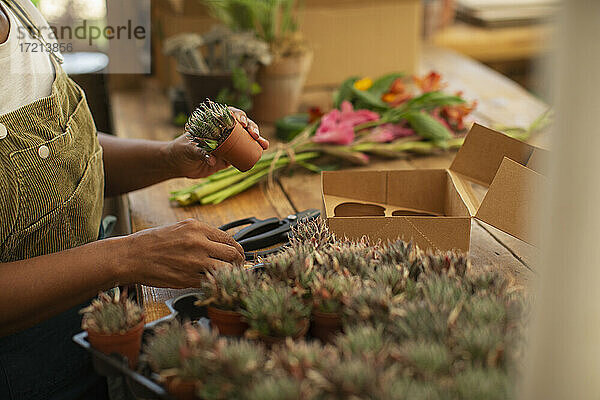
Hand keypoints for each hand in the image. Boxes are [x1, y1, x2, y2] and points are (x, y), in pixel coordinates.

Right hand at [121, 219, 244, 287]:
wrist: (131, 256)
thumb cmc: (152, 242)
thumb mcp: (180, 228)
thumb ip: (202, 235)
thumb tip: (221, 244)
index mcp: (197, 228)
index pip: (230, 239)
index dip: (238, 249)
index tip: (238, 255)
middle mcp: (199, 244)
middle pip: (233, 255)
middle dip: (237, 263)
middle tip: (236, 267)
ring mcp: (194, 263)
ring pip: (225, 271)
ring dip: (228, 275)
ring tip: (225, 276)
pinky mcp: (188, 279)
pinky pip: (209, 283)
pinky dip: (212, 284)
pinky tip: (209, 282)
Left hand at [163, 108, 268, 178]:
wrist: (179, 164)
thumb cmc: (181, 150)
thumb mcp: (188, 149)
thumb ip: (199, 151)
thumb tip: (211, 159)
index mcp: (213, 122)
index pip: (227, 114)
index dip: (237, 115)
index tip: (241, 122)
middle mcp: (223, 130)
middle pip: (241, 124)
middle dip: (251, 127)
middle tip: (254, 134)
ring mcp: (228, 142)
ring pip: (246, 137)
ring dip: (257, 138)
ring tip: (264, 143)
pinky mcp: (230, 155)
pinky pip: (245, 151)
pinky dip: (255, 150)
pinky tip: (263, 149)